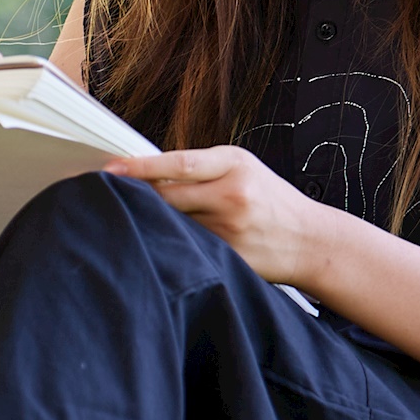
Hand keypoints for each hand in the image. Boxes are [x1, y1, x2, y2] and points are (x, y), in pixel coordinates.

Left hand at [103, 145, 340, 289]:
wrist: (310, 240)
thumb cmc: (271, 200)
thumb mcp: (243, 170)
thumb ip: (202, 169)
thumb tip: (148, 173)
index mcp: (234, 164)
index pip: (177, 163)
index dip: (140, 167)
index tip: (110, 169)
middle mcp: (232, 194)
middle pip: (168, 196)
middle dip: (138, 197)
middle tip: (110, 196)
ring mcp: (230, 229)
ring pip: (174, 224)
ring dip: (154, 222)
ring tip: (138, 219)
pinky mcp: (228, 257)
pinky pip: (189, 248)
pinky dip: (174, 244)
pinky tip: (167, 244)